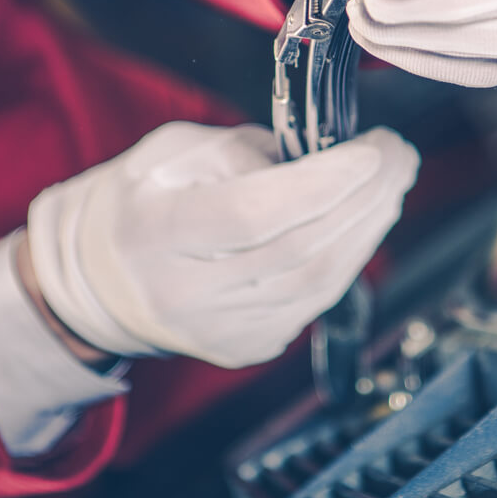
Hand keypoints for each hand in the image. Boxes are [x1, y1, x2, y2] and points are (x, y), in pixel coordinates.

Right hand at [24, 122, 419, 368]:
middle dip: (365, 197)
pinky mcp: (245, 348)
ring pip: (319, 283)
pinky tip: (365, 221)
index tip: (370, 149)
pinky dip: (350, 258)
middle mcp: (186, 294)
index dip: (321, 183)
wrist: (96, 282)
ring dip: (369, 228)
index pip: (251, 214)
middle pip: (300, 249)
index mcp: (156, 233)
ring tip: (393, 183)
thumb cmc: (138, 202)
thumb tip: (320, 158)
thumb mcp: (170, 151)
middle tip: (400, 155)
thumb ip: (242, 149)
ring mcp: (219, 331)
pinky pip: (315, 303)